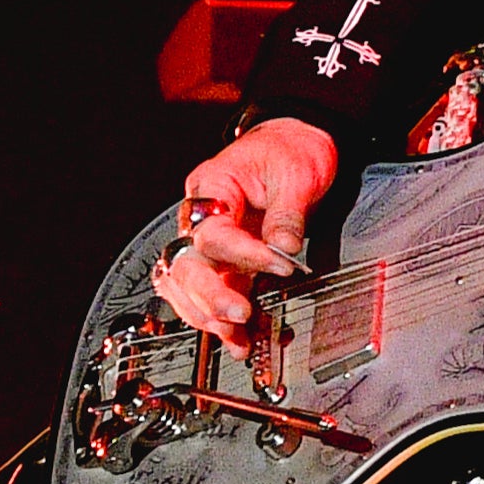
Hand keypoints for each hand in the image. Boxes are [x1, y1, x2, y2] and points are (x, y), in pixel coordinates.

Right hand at [156, 120, 338, 332]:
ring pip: (191, 288)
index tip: (281, 266)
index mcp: (210, 189)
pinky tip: (243, 338)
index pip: (215, 234)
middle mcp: (201, 219)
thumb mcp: (296, 173)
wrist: (296, 143)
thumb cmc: (289, 150)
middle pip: (187, 267)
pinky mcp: (227, 261)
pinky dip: (224, 318)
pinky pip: (216, 293)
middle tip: (240, 314)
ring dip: (211, 317)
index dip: (244, 255)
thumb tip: (284, 248)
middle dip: (210, 296)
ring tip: (238, 340)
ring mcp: (210, 243)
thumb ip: (287, 214)